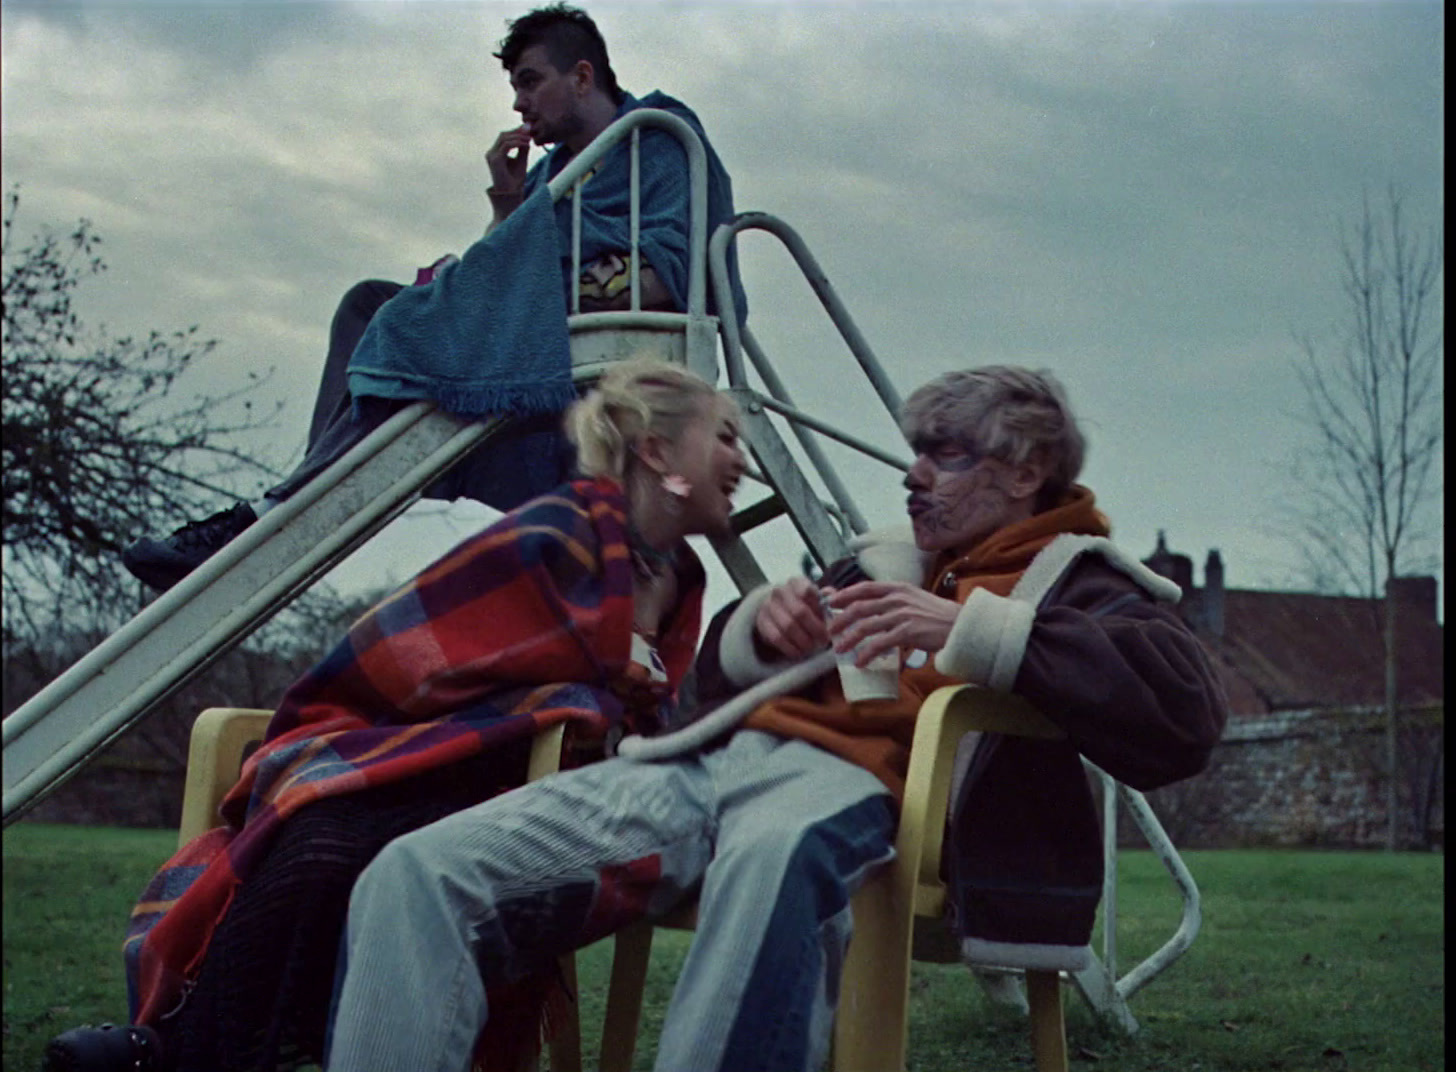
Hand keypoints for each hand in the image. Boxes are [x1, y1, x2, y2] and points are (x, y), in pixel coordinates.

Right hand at [485, 125, 531, 193]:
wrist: (511, 194)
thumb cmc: (515, 181)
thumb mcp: (521, 161)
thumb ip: (523, 149)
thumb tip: (527, 136)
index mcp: (496, 153)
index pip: (504, 137)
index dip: (516, 131)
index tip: (528, 129)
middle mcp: (491, 153)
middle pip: (503, 135)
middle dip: (517, 131)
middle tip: (530, 131)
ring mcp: (492, 156)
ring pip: (504, 138)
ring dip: (518, 136)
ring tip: (529, 139)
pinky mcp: (495, 160)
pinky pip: (506, 146)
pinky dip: (517, 143)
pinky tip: (526, 144)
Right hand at [753, 576, 829, 660]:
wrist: (777, 609)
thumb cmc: (803, 604)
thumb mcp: (816, 598)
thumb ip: (828, 599)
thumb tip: (836, 601)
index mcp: (796, 582)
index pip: (807, 591)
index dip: (819, 609)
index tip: (829, 622)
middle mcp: (780, 591)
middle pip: (799, 612)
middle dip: (815, 629)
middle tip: (824, 640)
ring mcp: (768, 606)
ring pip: (788, 626)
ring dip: (803, 640)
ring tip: (813, 647)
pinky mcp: (762, 622)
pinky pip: (777, 638)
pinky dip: (790, 648)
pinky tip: (799, 652)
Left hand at [826, 581, 959, 666]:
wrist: (960, 625)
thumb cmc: (936, 615)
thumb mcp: (914, 598)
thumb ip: (894, 600)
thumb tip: (872, 609)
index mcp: (898, 587)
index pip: (865, 587)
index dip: (845, 594)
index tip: (830, 602)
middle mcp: (897, 598)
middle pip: (860, 607)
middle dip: (841, 620)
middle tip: (831, 631)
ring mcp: (902, 615)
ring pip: (866, 626)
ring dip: (849, 639)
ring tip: (839, 649)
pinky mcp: (907, 632)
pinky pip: (880, 644)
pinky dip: (867, 654)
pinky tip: (860, 662)